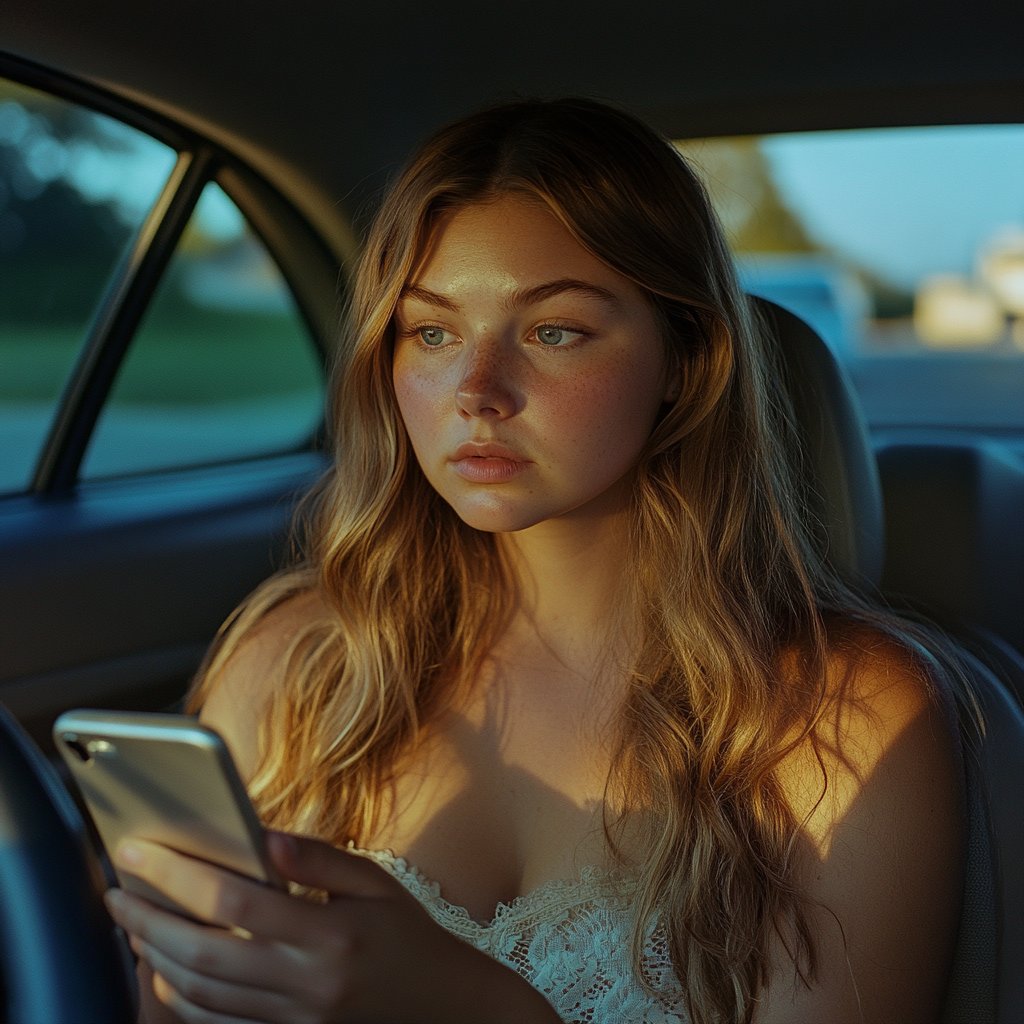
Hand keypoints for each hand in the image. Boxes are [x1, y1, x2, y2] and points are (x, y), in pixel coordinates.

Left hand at [104, 832, 558, 1023]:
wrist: (443, 1008)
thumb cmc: (409, 935)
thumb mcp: (377, 882)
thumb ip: (317, 859)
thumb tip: (258, 835)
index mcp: (329, 933)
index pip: (236, 899)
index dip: (179, 873)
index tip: (140, 851)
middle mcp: (305, 981)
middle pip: (203, 952)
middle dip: (148, 920)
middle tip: (115, 892)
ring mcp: (293, 1019)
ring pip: (202, 995)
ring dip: (156, 959)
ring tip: (134, 925)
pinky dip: (180, 1000)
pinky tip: (164, 973)